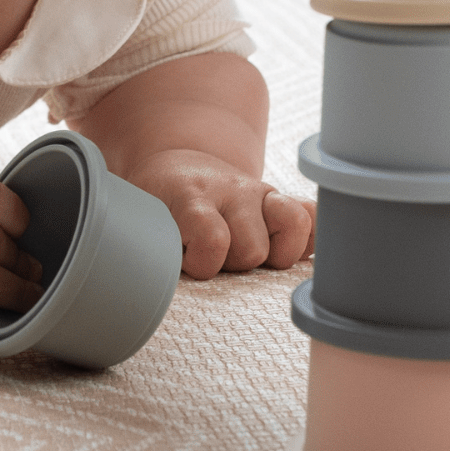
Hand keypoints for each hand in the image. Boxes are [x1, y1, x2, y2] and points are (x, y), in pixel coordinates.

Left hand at [127, 148, 314, 278]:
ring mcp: (259, 194)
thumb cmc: (156, 207)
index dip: (201, 262)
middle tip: (210, 256)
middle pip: (252, 249)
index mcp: (189, 194)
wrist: (177, 166)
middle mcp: (229, 189)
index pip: (213, 238)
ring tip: (241, 254)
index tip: (183, 261)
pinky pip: (313, 218)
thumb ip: (144, 245)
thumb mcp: (138, 219)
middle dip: (233, 265)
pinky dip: (308, 238)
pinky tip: (283, 249)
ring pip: (290, 234)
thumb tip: (136, 284)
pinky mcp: (280, 200)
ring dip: (267, 255)